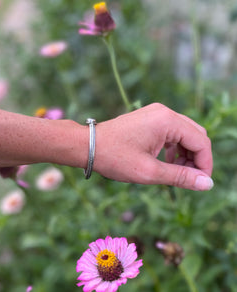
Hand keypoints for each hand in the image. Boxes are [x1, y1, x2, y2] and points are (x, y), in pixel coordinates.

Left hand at [94, 103, 212, 190]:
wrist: (88, 146)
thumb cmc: (114, 158)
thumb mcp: (149, 172)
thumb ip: (181, 177)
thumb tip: (207, 184)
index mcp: (167, 121)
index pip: (201, 142)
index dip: (205, 164)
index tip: (201, 182)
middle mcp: (164, 112)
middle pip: (195, 135)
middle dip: (196, 158)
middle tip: (189, 178)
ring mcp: (156, 113)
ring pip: (184, 134)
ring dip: (185, 153)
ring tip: (177, 172)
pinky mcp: (149, 119)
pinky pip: (171, 132)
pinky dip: (174, 148)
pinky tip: (166, 162)